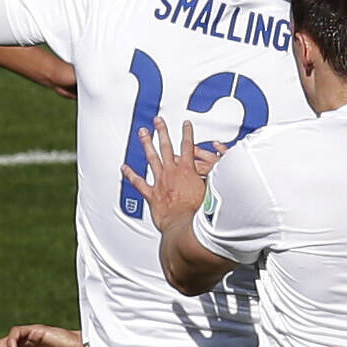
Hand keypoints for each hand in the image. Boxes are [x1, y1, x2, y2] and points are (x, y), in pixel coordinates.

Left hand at [123, 119, 219, 233]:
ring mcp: (161, 182)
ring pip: (152, 158)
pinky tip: (124, 167)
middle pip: (167, 147)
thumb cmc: (200, 212)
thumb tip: (221, 174)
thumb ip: (212, 180)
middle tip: (158, 121)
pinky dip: (131, 175)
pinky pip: (139, 182)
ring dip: (147, 144)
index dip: (187, 134)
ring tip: (142, 133)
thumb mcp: (211, 191)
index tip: (185, 124)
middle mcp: (173, 172)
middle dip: (163, 132)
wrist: (185, 225)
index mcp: (188, 171)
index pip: (189, 147)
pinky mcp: (152, 194)